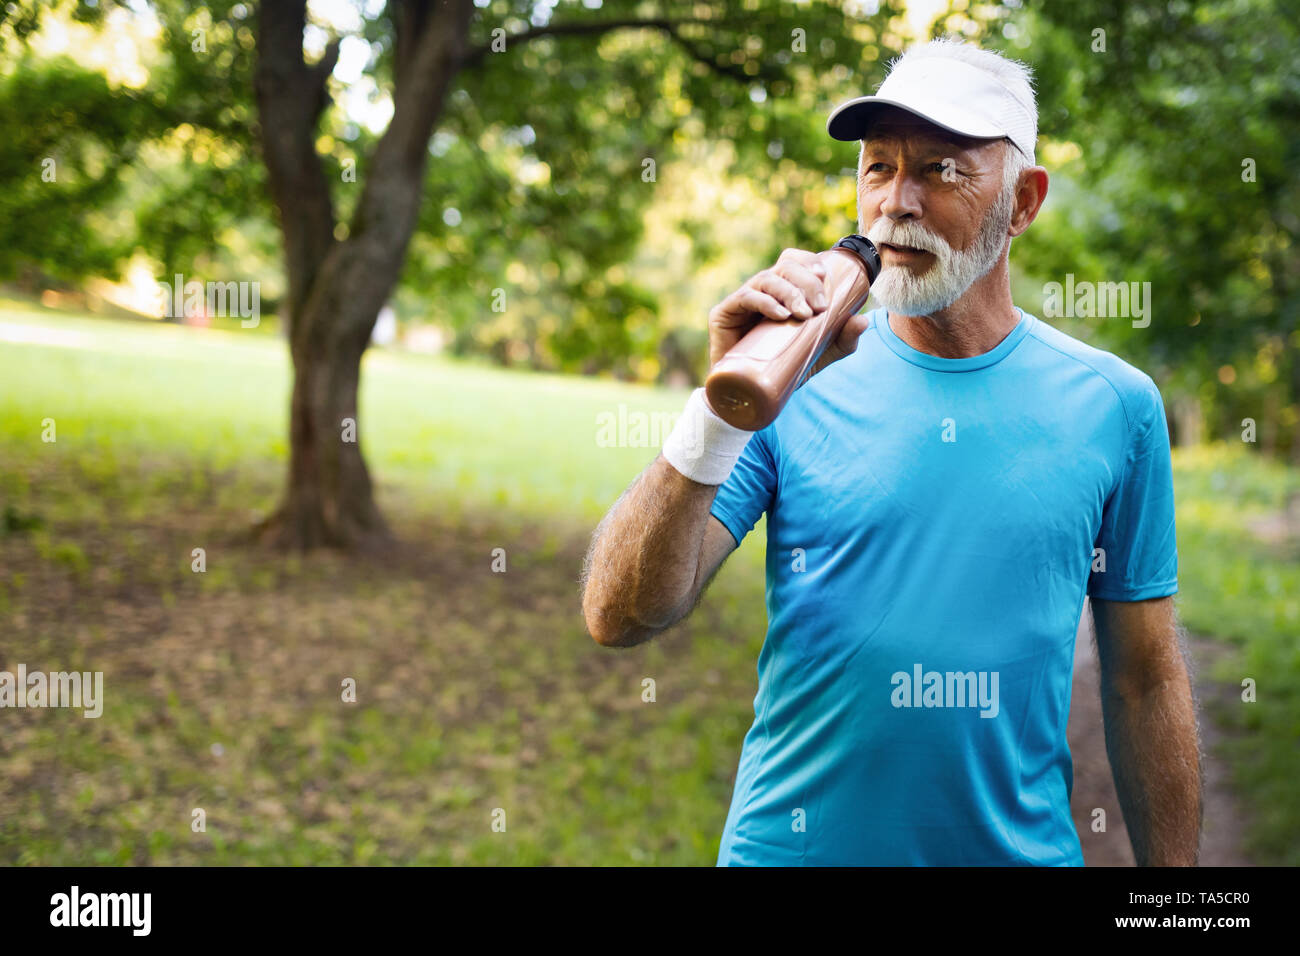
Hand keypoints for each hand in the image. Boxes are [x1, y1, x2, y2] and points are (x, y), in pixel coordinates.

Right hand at [706, 247, 870, 378]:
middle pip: (783, 267)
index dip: (808, 262)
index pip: (792, 262)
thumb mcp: (820, 354)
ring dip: (788, 292)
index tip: (825, 277)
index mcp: (781, 292)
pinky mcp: (723, 314)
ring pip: (766, 279)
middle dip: (805, 281)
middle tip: (819, 306)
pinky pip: (744, 298)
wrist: (751, 395)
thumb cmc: (784, 369)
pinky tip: (781, 314)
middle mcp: (761, 291)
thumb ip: (842, 339)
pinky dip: (765, 302)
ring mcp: (741, 301)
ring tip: (803, 313)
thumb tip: (863, 320)